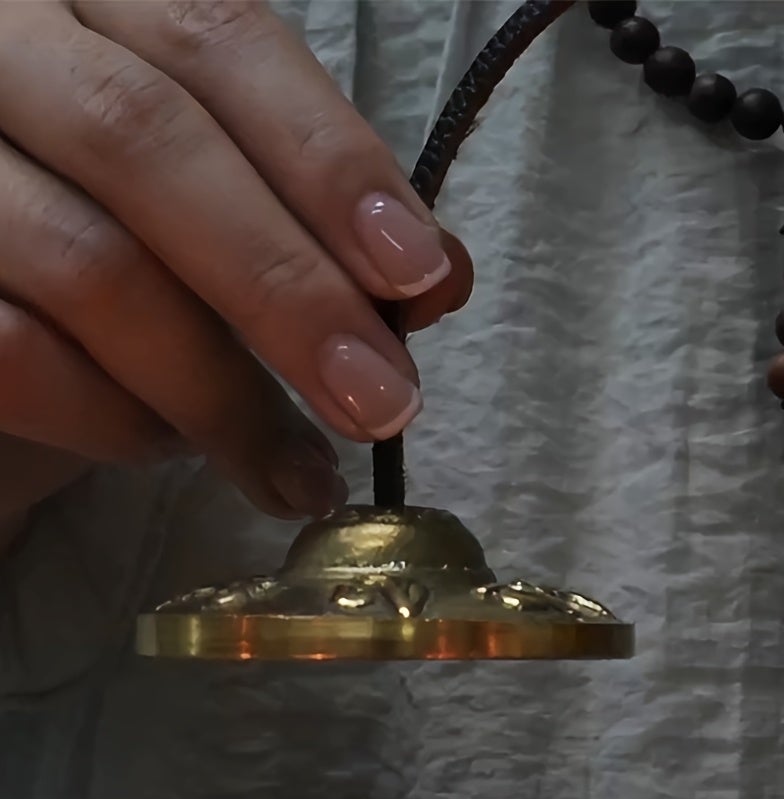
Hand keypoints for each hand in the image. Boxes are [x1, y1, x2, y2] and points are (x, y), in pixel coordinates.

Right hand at [0, 0, 473, 531]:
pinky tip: (173, 450)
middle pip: (145, 138)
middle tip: (381, 401)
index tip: (415, 273)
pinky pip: (20, 357)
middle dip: (287, 288)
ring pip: (87, 263)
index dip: (326, 158)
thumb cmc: (114, 238)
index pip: (216, 38)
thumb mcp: (222, 205)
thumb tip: (441, 276)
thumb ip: (320, 220)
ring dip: (221, 392)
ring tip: (295, 469)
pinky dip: (121, 423)